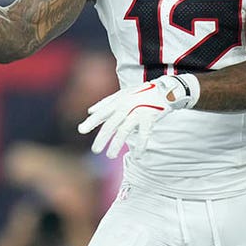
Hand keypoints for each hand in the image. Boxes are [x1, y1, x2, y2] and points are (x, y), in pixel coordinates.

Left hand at [78, 75, 197, 157]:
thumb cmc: (141, 93)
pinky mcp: (150, 118)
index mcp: (118, 101)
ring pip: (124, 131)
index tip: (81, 130)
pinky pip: (144, 134)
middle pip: (111, 124)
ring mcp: (138, 112)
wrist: (165, 90)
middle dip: (102, 138)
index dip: (91, 122)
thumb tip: (89, 111)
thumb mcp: (122, 94)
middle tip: (95, 150)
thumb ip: (105, 103)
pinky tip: (137, 155)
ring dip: (116, 144)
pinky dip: (140, 145)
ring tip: (110, 156)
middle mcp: (126, 106)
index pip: (102, 113)